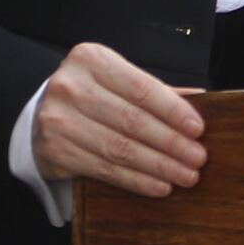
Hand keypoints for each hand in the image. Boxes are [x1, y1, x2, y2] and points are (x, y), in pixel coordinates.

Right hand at [33, 43, 206, 198]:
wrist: (42, 116)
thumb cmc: (90, 96)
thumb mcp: (116, 81)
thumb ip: (153, 90)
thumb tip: (201, 99)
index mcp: (90, 59)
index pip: (140, 88)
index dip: (173, 111)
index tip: (198, 129)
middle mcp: (69, 86)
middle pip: (131, 120)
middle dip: (171, 142)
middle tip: (198, 158)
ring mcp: (58, 120)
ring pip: (120, 148)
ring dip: (159, 165)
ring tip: (186, 175)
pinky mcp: (54, 151)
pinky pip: (105, 169)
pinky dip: (136, 180)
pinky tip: (159, 185)